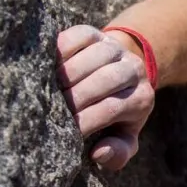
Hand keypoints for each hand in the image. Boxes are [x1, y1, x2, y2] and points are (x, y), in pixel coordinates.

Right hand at [57, 25, 154, 170]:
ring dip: (65, 74)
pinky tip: (47, 64)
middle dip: (74, 97)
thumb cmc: (115, 112)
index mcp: (141, 99)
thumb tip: (99, 153)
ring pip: (90, 58)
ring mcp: (113, 48)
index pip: (110, 110)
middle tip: (49, 110)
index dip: (84, 121)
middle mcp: (132, 70)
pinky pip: (77, 37)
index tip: (63, 131)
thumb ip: (119, 152)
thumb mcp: (124, 136)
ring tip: (45, 89)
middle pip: (102, 81)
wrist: (120, 70)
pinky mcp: (95, 33)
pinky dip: (61, 49)